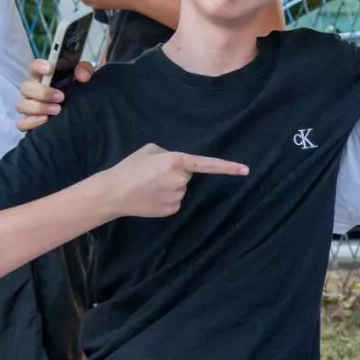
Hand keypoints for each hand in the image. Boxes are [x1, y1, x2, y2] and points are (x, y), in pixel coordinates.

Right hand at [16, 57, 95, 131]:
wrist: (86, 109)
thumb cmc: (80, 87)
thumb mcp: (87, 74)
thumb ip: (86, 69)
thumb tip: (82, 76)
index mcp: (44, 76)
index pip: (34, 66)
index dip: (39, 66)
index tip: (50, 69)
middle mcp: (33, 89)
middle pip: (25, 87)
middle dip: (42, 93)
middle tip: (61, 97)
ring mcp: (30, 106)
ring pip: (21, 105)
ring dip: (38, 108)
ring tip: (57, 110)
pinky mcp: (31, 121)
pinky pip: (22, 123)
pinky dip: (31, 122)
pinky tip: (45, 121)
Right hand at [100, 143, 248, 218]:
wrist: (113, 192)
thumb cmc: (129, 167)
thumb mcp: (150, 150)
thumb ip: (169, 153)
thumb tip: (178, 163)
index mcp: (176, 161)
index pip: (208, 164)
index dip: (228, 167)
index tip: (245, 170)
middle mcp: (181, 180)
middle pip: (188, 176)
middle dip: (176, 174)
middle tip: (154, 174)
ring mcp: (178, 197)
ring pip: (181, 189)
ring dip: (170, 186)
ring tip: (149, 185)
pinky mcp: (172, 209)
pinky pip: (175, 201)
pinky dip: (166, 199)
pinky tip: (151, 197)